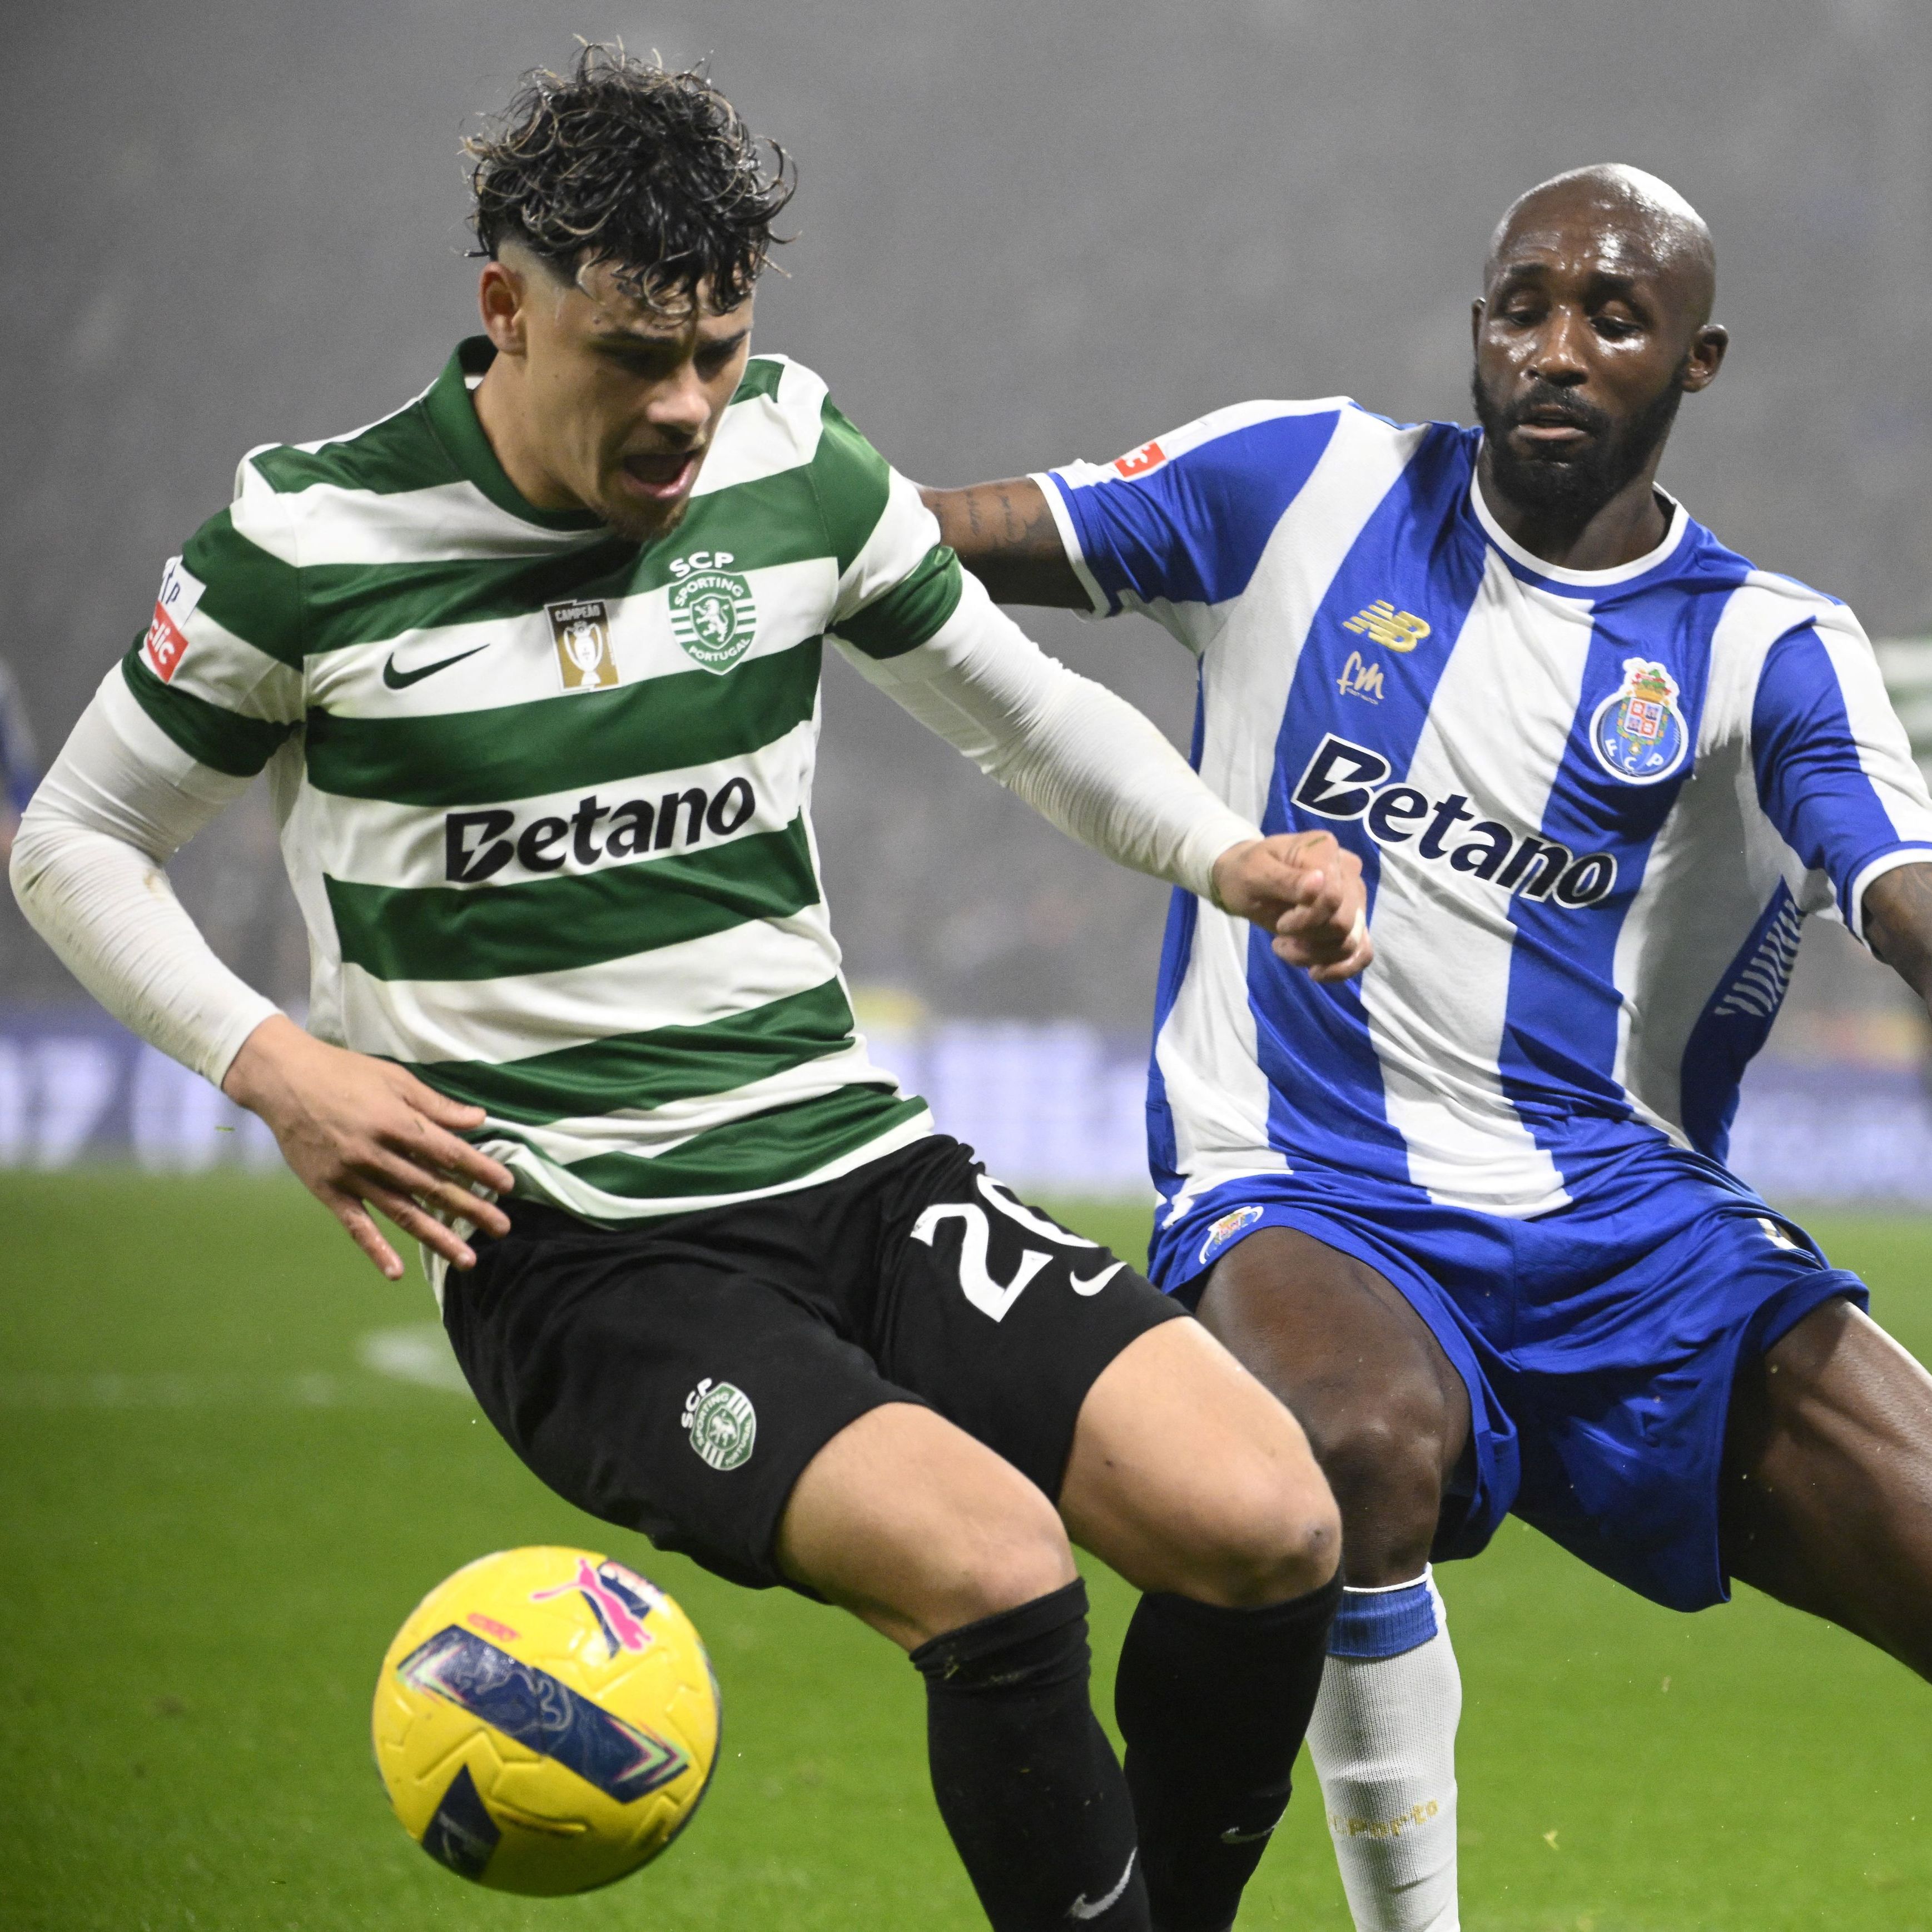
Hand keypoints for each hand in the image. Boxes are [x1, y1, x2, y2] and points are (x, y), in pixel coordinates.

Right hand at [221, 1014, 514, 1280]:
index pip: (449, 1153)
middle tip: (502, 1228)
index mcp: (396, 1123)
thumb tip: (478, 1119)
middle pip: (432, 1188)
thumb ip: (437, 1105)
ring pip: (402, 1212)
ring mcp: (351, 1176)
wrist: (283, 1079)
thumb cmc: (345, 1073)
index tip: (508, 1186)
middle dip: (471, 1210)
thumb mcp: (395, 1079)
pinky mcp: (328, 1191)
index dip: (481, 1170)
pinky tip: (397, 1272)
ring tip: (467, 1259)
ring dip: (437, 1237)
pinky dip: (376, 1250)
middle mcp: (376, 1153)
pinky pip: (356, 1226)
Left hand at [1211, 832, 1371, 982]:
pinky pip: (1363, 952)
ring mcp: (1355, 898)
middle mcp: (1348, 872)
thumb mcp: (1255, 873)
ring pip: (1352, 942)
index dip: (1307, 919)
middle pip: (1345, 923)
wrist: (1246, 881)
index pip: (1333, 897)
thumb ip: (1286, 879)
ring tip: (1286, 948)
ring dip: (1317, 955)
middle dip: (1310, 938)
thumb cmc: (1247, 872)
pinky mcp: (1353, 922)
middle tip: (1280, 934)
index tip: (1281, 922)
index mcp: (1326, 850)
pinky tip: (1315, 972)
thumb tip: (1318, 882)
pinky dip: (1342, 969)